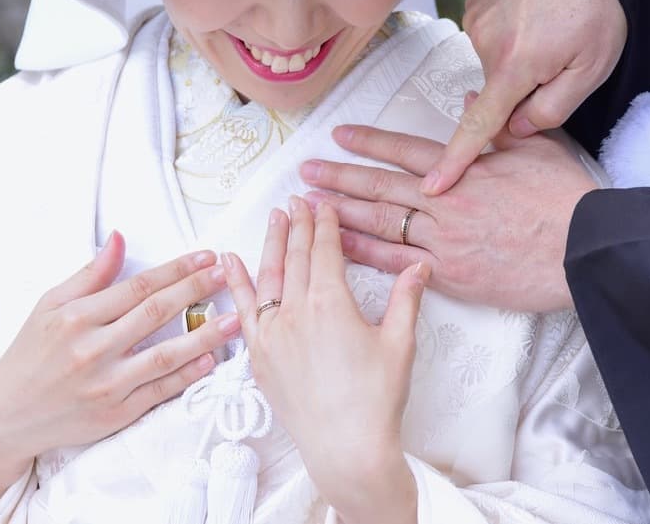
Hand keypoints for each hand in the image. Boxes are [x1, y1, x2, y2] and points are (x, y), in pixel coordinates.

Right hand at [0, 232, 239, 470]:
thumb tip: (119, 238)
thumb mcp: (50, 306)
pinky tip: (211, 361)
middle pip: (156, 313)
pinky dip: (187, 375)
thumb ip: (90, 274)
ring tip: (234, 318)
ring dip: (204, 335)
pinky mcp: (114, 414)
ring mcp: (106, 384)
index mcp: (77, 317)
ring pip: (165, 355)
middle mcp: (92, 349)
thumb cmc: (31, 354)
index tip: (205, 256)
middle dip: (196, 290)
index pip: (138, 286)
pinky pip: (159, 392)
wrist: (7, 415)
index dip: (176, 269)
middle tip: (226, 274)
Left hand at [223, 198, 421, 523]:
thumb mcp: (400, 344)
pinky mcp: (259, 355)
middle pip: (296, 256)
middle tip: (297, 200)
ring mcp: (272, 333)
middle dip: (298, 225)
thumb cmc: (376, 400)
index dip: (325, 224)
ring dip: (271, 242)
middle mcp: (296, 311)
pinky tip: (230, 260)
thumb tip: (419, 264)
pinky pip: (243, 310)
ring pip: (269, 275)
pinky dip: (236, 282)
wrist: (345, 447)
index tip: (323, 205)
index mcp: (331, 303)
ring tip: (273, 217)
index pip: (326, 250)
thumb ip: (406, 298)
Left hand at [300, 121, 597, 311]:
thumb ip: (495, 125)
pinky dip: (365, 254)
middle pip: (381, 186)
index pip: (405, 150)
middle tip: (306, 173)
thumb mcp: (535, 147)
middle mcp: (447, 201)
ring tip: (309, 208)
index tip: (339, 136)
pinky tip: (339, 248)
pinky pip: (397, 264)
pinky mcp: (451, 275)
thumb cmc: (566, 199)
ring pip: (381, 224)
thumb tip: (468, 99)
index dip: (368, 142)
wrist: (586, 249)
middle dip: (339, 178)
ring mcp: (445, 240)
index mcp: (466, 168)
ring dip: (341, 213)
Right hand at [424, 0, 624, 194]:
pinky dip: (507, 38)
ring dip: (515, 62)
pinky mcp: (474, 2)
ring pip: (491, 65)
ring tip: (547, 33)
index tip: (434, 185)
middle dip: (520, 90)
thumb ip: (551, 110)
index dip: (456, 159)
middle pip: (493, 92)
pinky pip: (486, 37)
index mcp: (516, 64)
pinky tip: (532, 19)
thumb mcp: (591, 71)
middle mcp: (486, 40)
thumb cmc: (599, 9)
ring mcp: (476, 17)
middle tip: (557, 61)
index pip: (478, 125)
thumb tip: (515, 128)